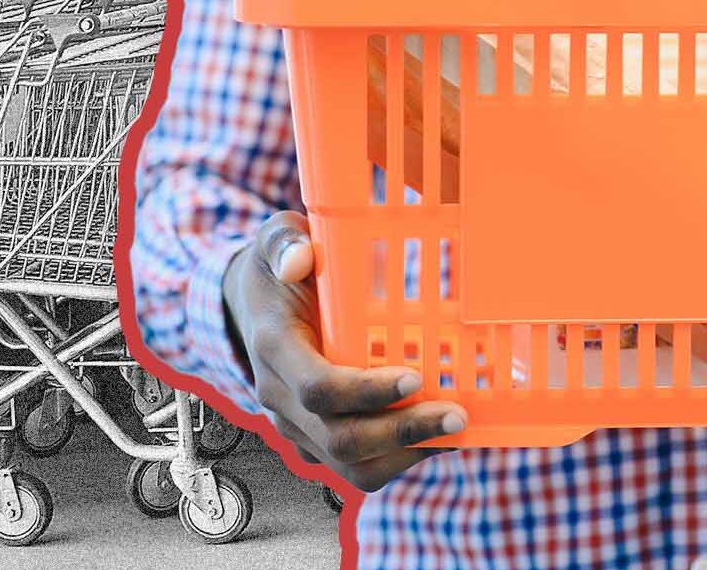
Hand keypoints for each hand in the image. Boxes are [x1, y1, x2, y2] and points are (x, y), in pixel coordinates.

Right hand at [222, 212, 466, 490]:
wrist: (249, 307)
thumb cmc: (276, 270)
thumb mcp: (274, 239)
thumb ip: (286, 241)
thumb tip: (301, 258)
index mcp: (274, 348)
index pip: (317, 388)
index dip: (367, 391)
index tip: (415, 377)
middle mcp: (280, 397)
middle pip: (340, 438)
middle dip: (403, 432)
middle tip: (456, 415)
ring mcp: (296, 425)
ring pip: (349, 466)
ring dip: (407, 455)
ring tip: (455, 432)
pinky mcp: (314, 439)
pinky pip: (356, 467)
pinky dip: (400, 459)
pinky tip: (438, 438)